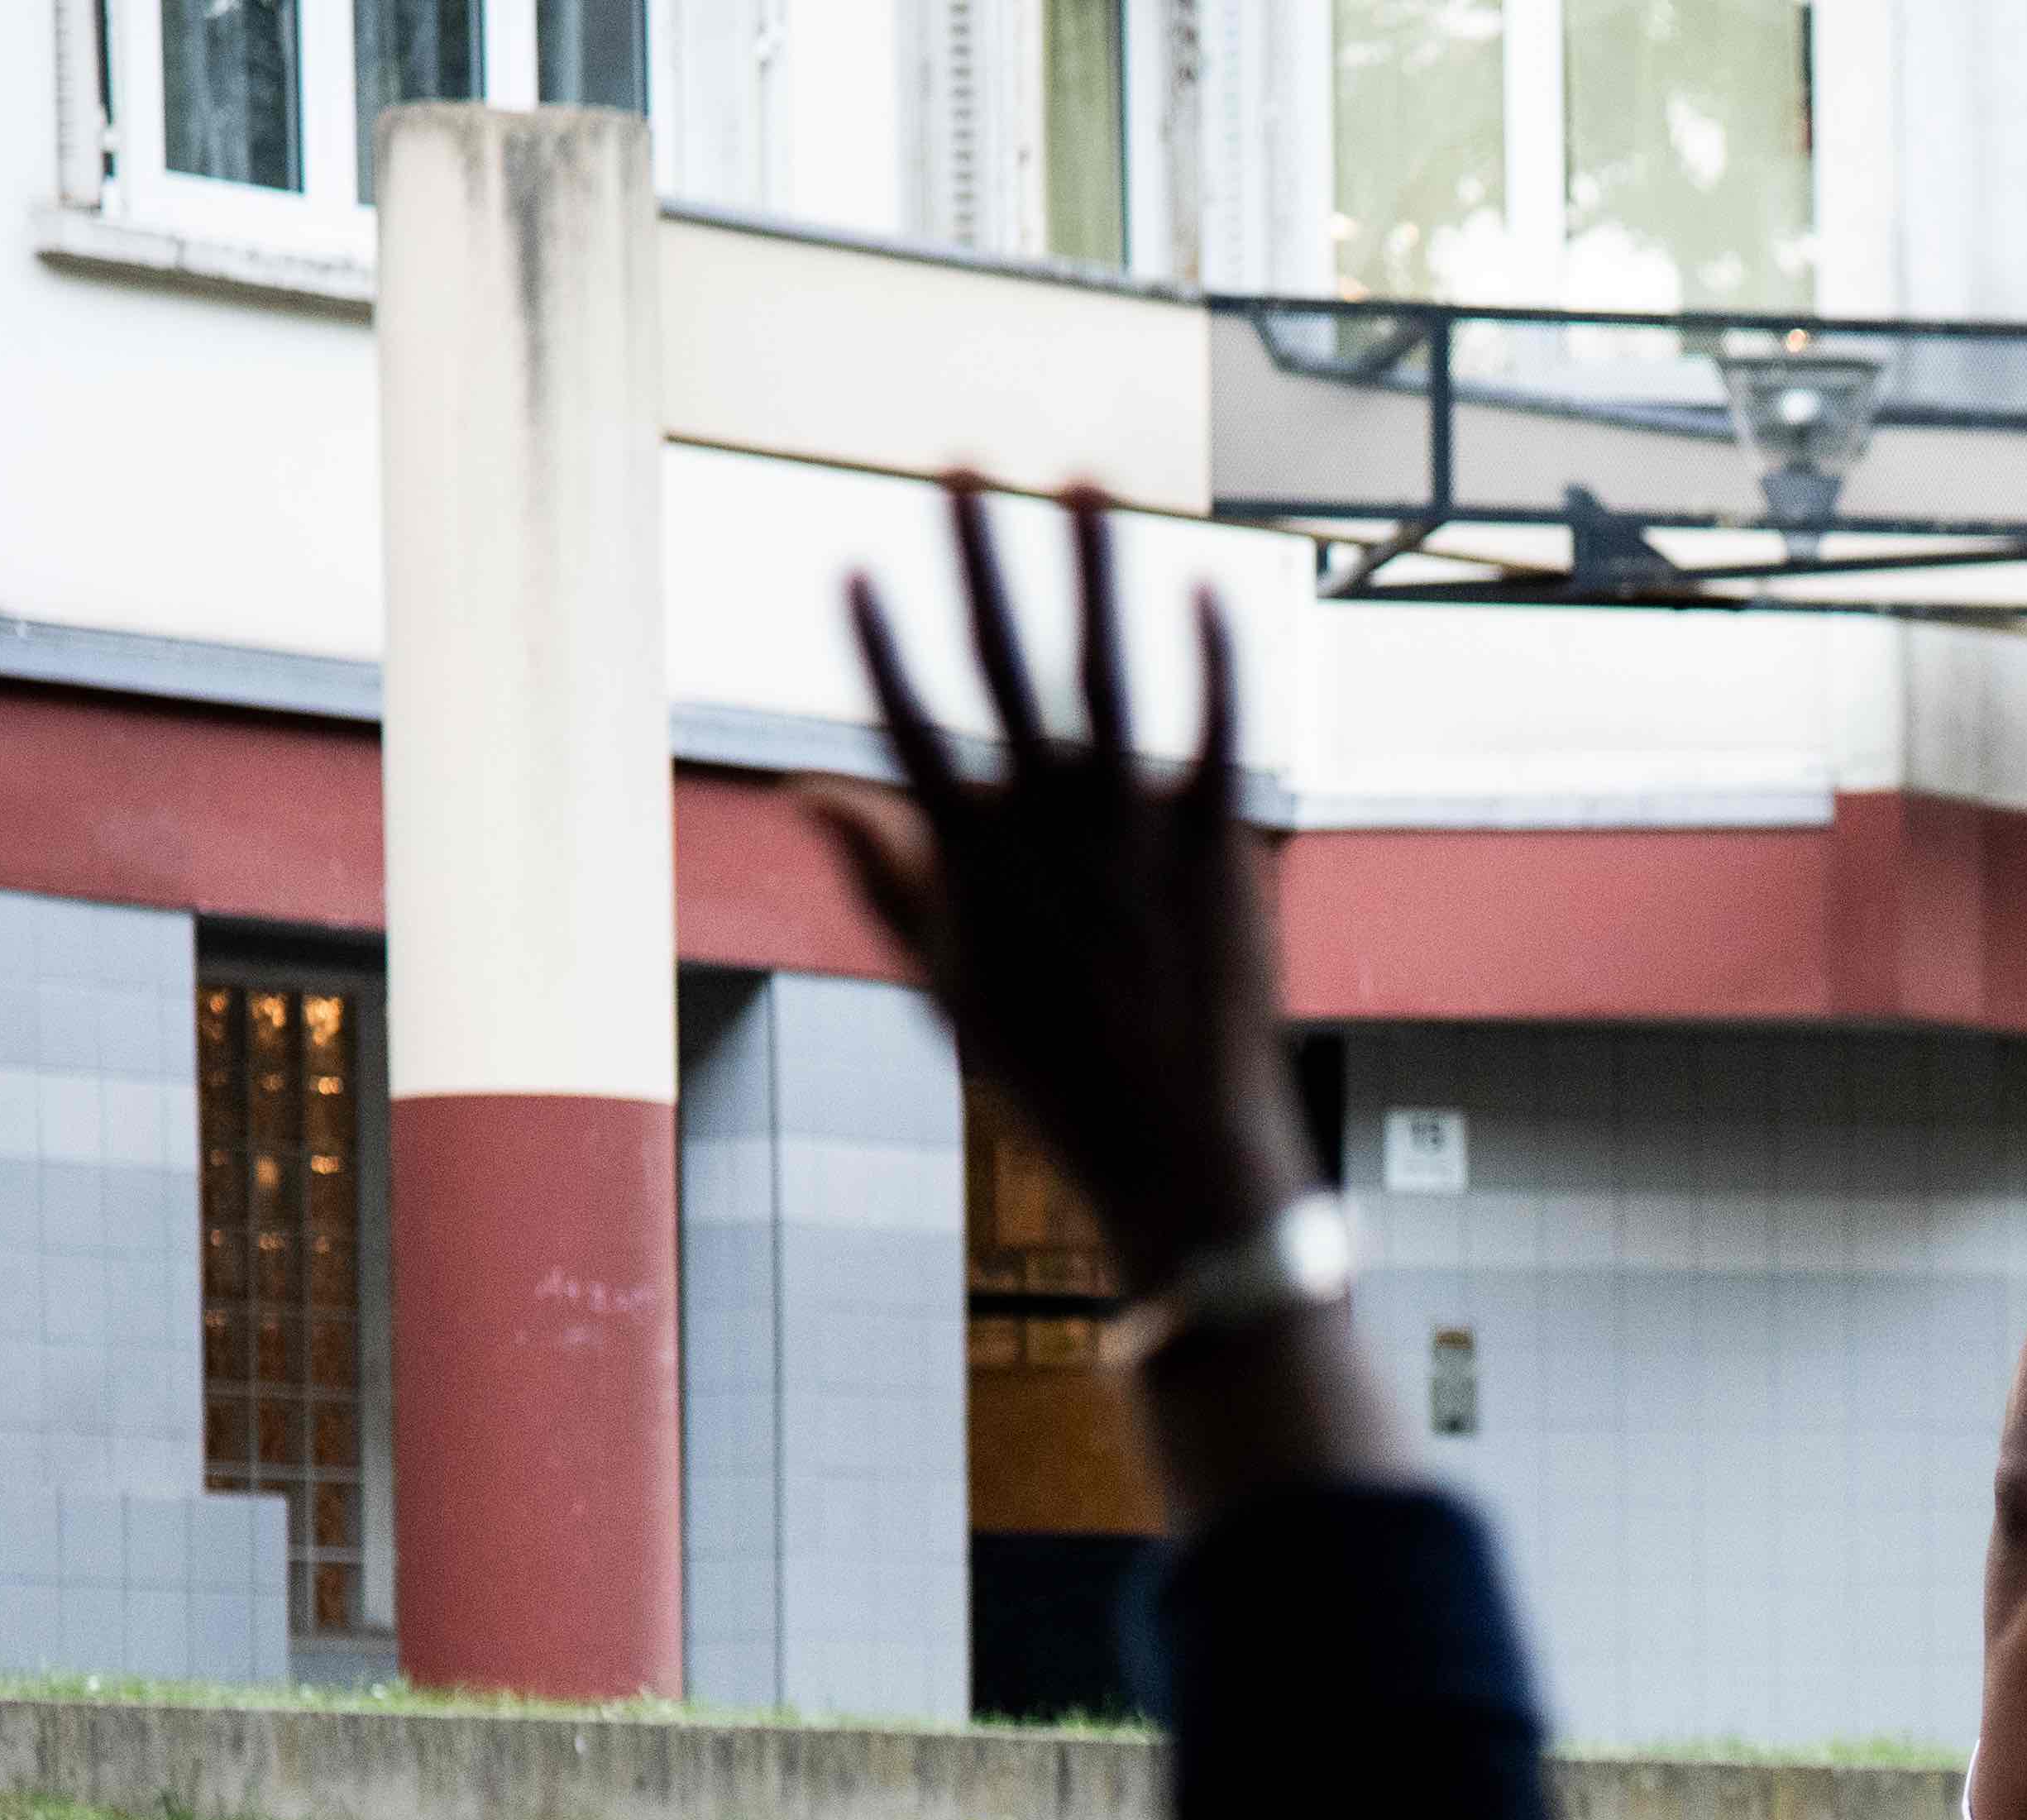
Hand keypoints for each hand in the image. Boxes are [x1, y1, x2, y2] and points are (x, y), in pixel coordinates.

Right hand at [807, 482, 1300, 1283]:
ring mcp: (1135, 832)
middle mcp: (1047, 828)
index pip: (907, 723)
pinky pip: (1215, 727)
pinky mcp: (1217, 844)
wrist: (1176, 1148)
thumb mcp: (942, 979)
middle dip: (975, 556)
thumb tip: (810, 787)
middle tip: (957, 465)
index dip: (877, 641)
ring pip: (1107, 668)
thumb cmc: (1050, 1071)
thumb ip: (880, 874)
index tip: (851, 562)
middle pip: (1000, 662)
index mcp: (970, 859)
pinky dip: (1211, 653)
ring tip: (1079, 478)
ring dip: (1092, 565)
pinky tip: (1202, 581)